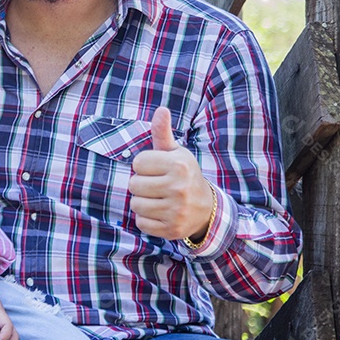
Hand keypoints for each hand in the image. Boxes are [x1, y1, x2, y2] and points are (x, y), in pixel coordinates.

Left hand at [129, 106, 214, 242]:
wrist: (207, 210)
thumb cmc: (183, 176)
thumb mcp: (176, 153)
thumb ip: (163, 133)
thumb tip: (161, 109)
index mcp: (179, 165)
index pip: (137, 163)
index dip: (143, 166)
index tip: (157, 170)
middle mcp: (179, 188)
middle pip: (133, 184)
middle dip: (141, 185)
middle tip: (156, 186)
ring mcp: (177, 211)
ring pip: (135, 204)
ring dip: (142, 202)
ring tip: (158, 199)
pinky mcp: (172, 229)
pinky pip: (141, 223)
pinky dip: (146, 219)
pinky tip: (160, 213)